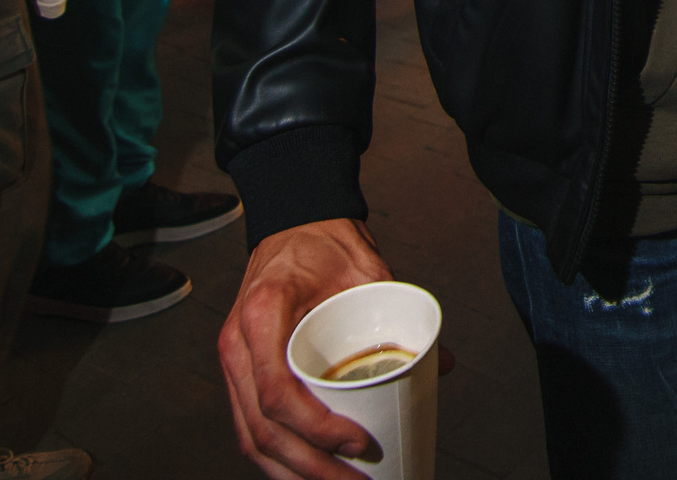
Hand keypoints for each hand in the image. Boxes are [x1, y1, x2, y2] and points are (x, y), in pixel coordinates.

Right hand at [220, 219, 392, 479]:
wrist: (294, 222)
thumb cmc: (322, 244)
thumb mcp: (365, 270)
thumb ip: (401, 313)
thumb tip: (443, 363)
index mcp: (262, 314)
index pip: (277, 392)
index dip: (317, 430)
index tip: (359, 443)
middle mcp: (236, 345)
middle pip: (262, 430)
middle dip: (310, 469)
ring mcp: (233, 363)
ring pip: (252, 439)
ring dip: (294, 474)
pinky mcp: (241, 374)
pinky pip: (252, 429)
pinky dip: (279, 460)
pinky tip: (309, 474)